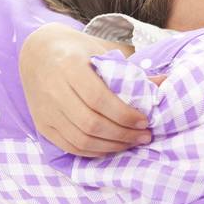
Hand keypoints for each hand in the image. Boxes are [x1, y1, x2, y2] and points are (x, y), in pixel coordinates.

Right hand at [19, 23, 160, 156]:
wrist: (38, 52)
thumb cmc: (80, 52)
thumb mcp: (103, 53)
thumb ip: (131, 71)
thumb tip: (164, 82)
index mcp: (69, 66)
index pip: (98, 98)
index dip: (124, 114)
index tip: (145, 120)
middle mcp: (53, 89)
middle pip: (90, 123)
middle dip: (122, 134)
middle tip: (144, 136)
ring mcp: (45, 110)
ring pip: (80, 139)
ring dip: (111, 146)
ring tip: (132, 142)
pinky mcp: (42, 125)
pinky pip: (69, 146)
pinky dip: (94, 151)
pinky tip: (112, 147)